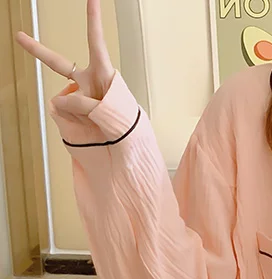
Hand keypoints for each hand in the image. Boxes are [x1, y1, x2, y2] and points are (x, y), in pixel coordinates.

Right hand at [15, 0, 113, 119]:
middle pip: (58, 63)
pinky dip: (76, 123)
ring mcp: (80, 94)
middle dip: (37, 50)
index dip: (93, 19)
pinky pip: (66, 114)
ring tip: (98, 122)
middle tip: (20, 36)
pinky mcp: (75, 109)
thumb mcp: (105, 110)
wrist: (128, 144)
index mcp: (102, 72)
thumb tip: (59, 101)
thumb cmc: (124, 123)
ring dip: (80, 114)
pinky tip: (89, 127)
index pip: (95, 41)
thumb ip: (80, 104)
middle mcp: (88, 80)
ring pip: (66, 100)